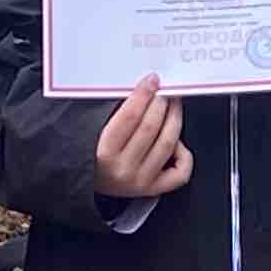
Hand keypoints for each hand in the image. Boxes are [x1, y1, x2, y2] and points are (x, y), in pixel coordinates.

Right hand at [91, 75, 189, 201]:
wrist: (88, 183)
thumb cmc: (89, 153)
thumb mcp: (91, 130)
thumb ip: (115, 111)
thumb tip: (143, 90)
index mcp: (103, 154)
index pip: (130, 117)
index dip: (144, 94)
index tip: (152, 81)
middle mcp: (123, 170)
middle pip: (151, 127)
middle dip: (160, 103)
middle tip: (163, 90)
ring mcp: (141, 181)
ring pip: (168, 143)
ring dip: (174, 118)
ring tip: (172, 105)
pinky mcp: (153, 189)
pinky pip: (180, 170)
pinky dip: (183, 153)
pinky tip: (176, 141)